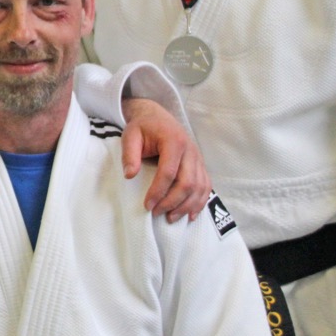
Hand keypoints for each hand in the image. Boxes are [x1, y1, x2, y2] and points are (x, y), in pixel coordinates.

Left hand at [119, 97, 209, 221]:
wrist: (158, 117)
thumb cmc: (143, 128)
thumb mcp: (130, 135)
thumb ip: (129, 154)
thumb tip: (129, 176)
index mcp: (174, 141)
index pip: (168, 172)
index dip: (158, 191)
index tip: (147, 205)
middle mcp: (190, 150)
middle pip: (187, 183)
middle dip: (172, 202)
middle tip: (156, 212)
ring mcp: (198, 158)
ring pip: (199, 187)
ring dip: (186, 206)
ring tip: (170, 218)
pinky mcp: (201, 165)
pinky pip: (206, 186)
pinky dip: (200, 202)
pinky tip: (190, 215)